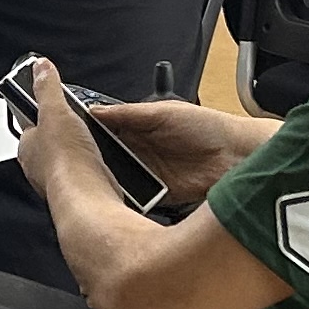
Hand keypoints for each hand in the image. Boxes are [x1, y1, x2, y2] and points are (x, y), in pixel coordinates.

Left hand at [10, 54, 103, 199]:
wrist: (88, 195)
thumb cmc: (66, 161)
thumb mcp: (56, 111)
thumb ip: (48, 88)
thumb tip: (41, 67)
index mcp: (27, 145)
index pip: (31, 123)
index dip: (44, 112)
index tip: (55, 103)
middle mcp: (40, 165)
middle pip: (54, 141)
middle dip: (68, 132)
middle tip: (82, 122)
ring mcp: (60, 179)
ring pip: (71, 158)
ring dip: (83, 149)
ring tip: (96, 141)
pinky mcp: (80, 189)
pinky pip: (87, 173)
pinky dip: (96, 166)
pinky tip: (103, 161)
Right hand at [90, 95, 251, 202]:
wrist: (237, 155)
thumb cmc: (208, 126)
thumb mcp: (163, 112)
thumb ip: (128, 113)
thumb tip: (95, 110)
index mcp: (139, 128)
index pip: (105, 131)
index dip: (88, 135)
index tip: (71, 138)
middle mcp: (141, 151)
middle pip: (108, 158)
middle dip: (94, 161)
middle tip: (80, 164)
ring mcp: (150, 174)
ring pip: (119, 179)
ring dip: (111, 181)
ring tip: (96, 181)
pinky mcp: (160, 195)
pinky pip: (138, 198)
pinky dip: (129, 198)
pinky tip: (119, 196)